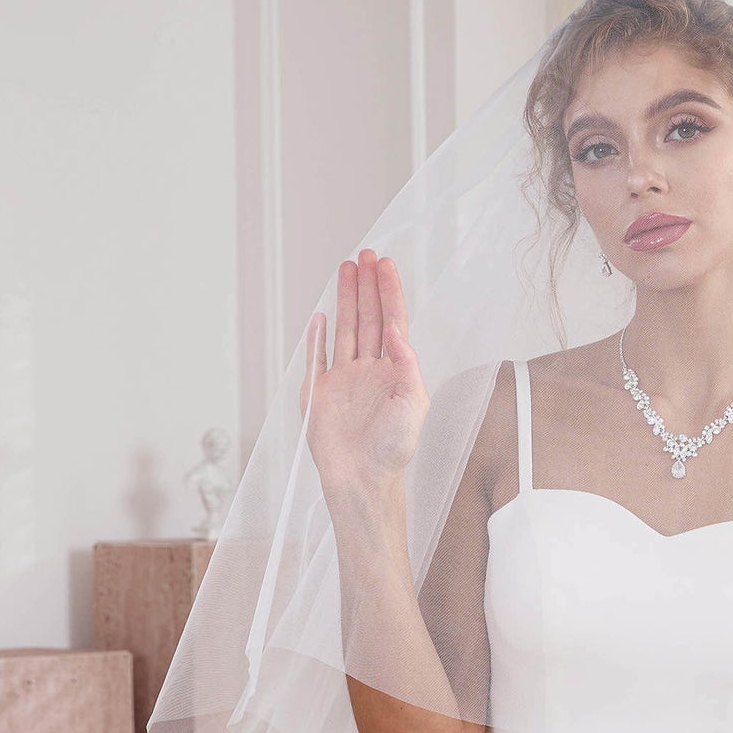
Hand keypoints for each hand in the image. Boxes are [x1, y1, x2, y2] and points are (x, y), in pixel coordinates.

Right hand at [300, 249, 430, 496]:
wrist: (362, 477)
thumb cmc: (393, 448)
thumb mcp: (414, 404)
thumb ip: (408, 366)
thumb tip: (399, 334)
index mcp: (394, 371)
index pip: (393, 322)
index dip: (389, 293)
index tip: (385, 266)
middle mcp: (369, 370)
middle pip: (369, 317)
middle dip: (368, 286)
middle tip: (365, 255)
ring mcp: (344, 378)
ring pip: (346, 328)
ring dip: (346, 299)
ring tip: (346, 269)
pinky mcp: (320, 391)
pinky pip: (317, 356)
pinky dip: (317, 336)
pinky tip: (320, 315)